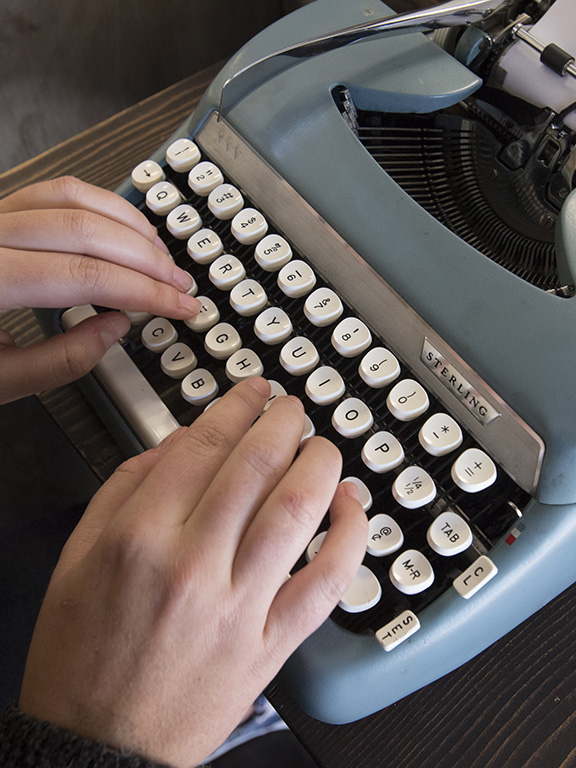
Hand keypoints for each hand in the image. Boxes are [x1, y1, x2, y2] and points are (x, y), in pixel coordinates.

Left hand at [0, 177, 199, 403]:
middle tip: (181, 287)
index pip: (84, 275)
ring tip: (162, 257)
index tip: (180, 308)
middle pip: (85, 230)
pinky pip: (56, 190)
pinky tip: (124, 228)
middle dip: (147, 260)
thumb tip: (116, 327)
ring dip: (129, 225)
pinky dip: (99, 204)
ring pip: (73, 197)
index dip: (144, 292)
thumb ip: (60, 360)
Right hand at [19, 379, 367, 766]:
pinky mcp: (272, 645)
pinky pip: (327, 581)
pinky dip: (350, 535)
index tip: (254, 392)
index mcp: (140, 536)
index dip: (237, 406)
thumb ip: (126, 487)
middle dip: (283, 422)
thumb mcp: (78, 556)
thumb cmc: (83, 654)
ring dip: (321, 463)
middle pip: (258, 465)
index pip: (204, 445)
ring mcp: (239, 606)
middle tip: (291, 410)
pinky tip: (351, 504)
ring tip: (321, 445)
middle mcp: (193, 564)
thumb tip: (182, 442)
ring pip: (300, 509)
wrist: (98, 743)